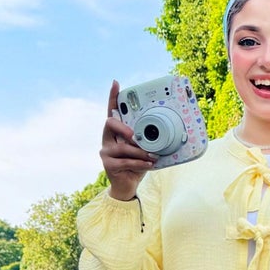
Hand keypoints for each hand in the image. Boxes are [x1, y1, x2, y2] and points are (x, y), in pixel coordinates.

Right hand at [99, 79, 155, 200]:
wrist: (127, 185)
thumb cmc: (136, 164)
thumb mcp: (143, 149)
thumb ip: (147, 140)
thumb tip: (164, 133)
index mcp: (115, 132)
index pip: (112, 111)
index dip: (113, 97)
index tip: (116, 83)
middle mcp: (107, 139)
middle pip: (110, 123)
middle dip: (124, 127)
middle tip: (135, 135)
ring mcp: (106, 152)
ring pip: (122, 146)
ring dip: (140, 152)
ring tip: (152, 157)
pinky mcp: (108, 165)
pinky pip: (126, 161)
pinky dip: (140, 163)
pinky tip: (148, 165)